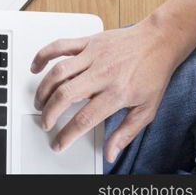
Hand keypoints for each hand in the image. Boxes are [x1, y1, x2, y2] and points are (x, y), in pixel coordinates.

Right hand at [30, 18, 181, 162]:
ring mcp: (93, 55)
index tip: (59, 143)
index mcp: (117, 93)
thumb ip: (126, 133)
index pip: (84, 118)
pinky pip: (60, 46)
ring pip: (59, 72)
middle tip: (45, 122)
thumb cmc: (153, 73)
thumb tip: (111, 153)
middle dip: (49, 113)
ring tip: (40, 102)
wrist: (159, 41)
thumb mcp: (147, 109)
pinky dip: (43, 56)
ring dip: (44, 90)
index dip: (67, 134)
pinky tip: (36, 67)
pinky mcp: (88, 41)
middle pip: (66, 95)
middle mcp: (102, 73)